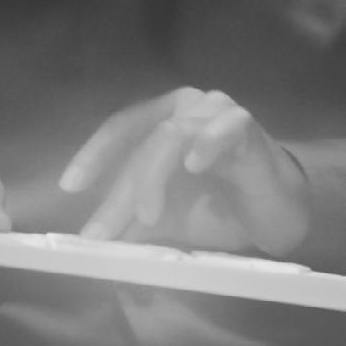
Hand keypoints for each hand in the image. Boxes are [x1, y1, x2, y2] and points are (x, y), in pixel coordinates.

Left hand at [58, 88, 310, 256]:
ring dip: (154, 177)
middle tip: (104, 230)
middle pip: (144, 140)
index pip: (120, 128)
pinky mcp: (246, 126)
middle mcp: (186, 106)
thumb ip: (130, 219)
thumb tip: (90, 239)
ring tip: (147, 215)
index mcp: (162, 118)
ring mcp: (216, 111)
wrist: (276, 215)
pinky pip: (223, 128)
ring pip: (173, 135)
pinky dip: (206, 143)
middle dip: (121, 189)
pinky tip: (194, 166)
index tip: (69, 186)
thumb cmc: (217, 208)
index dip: (93, 155)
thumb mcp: (165, 218)